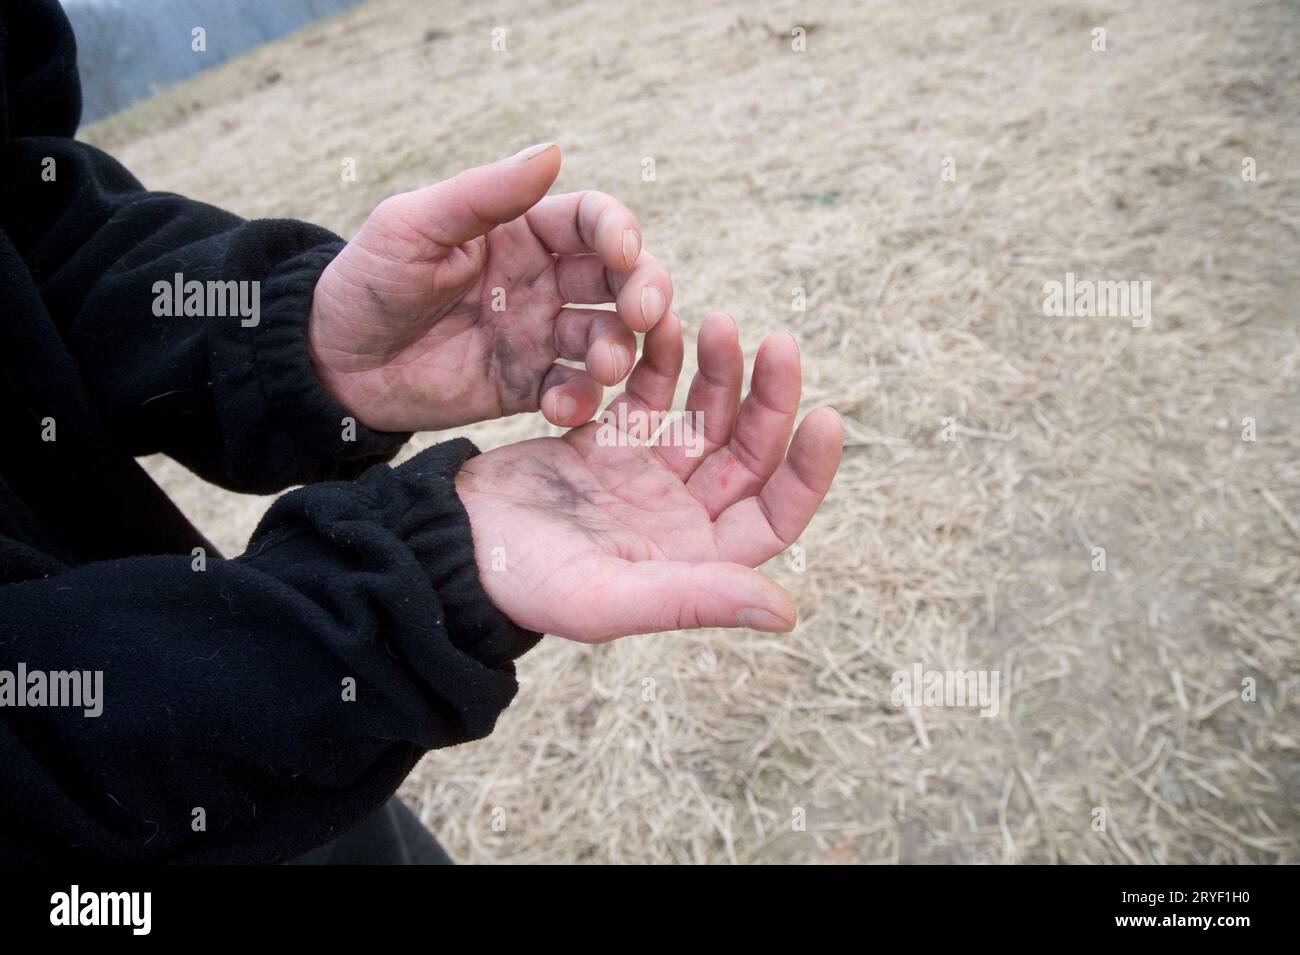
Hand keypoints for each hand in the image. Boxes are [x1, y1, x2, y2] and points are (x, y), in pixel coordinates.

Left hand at [307, 143, 673, 431]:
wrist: (331, 364)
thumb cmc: (366, 282)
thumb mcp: (414, 226)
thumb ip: (483, 194)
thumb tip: (553, 151)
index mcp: (522, 232)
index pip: (592, 221)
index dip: (619, 232)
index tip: (624, 253)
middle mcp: (544, 281)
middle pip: (620, 279)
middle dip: (644, 292)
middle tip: (644, 315)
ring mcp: (540, 335)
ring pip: (609, 337)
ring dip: (621, 350)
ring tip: (605, 367)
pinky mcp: (528, 387)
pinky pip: (575, 392)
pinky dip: (583, 401)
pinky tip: (563, 406)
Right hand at [455, 311, 842, 641]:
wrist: (451, 545)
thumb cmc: (526, 586)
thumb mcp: (610, 599)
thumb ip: (696, 599)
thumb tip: (787, 612)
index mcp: (696, 559)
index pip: (776, 513)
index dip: (807, 471)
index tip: (824, 416)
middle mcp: (681, 517)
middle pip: (748, 453)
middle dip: (770, 399)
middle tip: (780, 342)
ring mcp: (646, 475)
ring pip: (705, 415)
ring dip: (720, 371)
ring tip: (719, 322)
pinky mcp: (609, 442)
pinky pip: (651, 394)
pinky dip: (664, 361)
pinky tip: (669, 324)